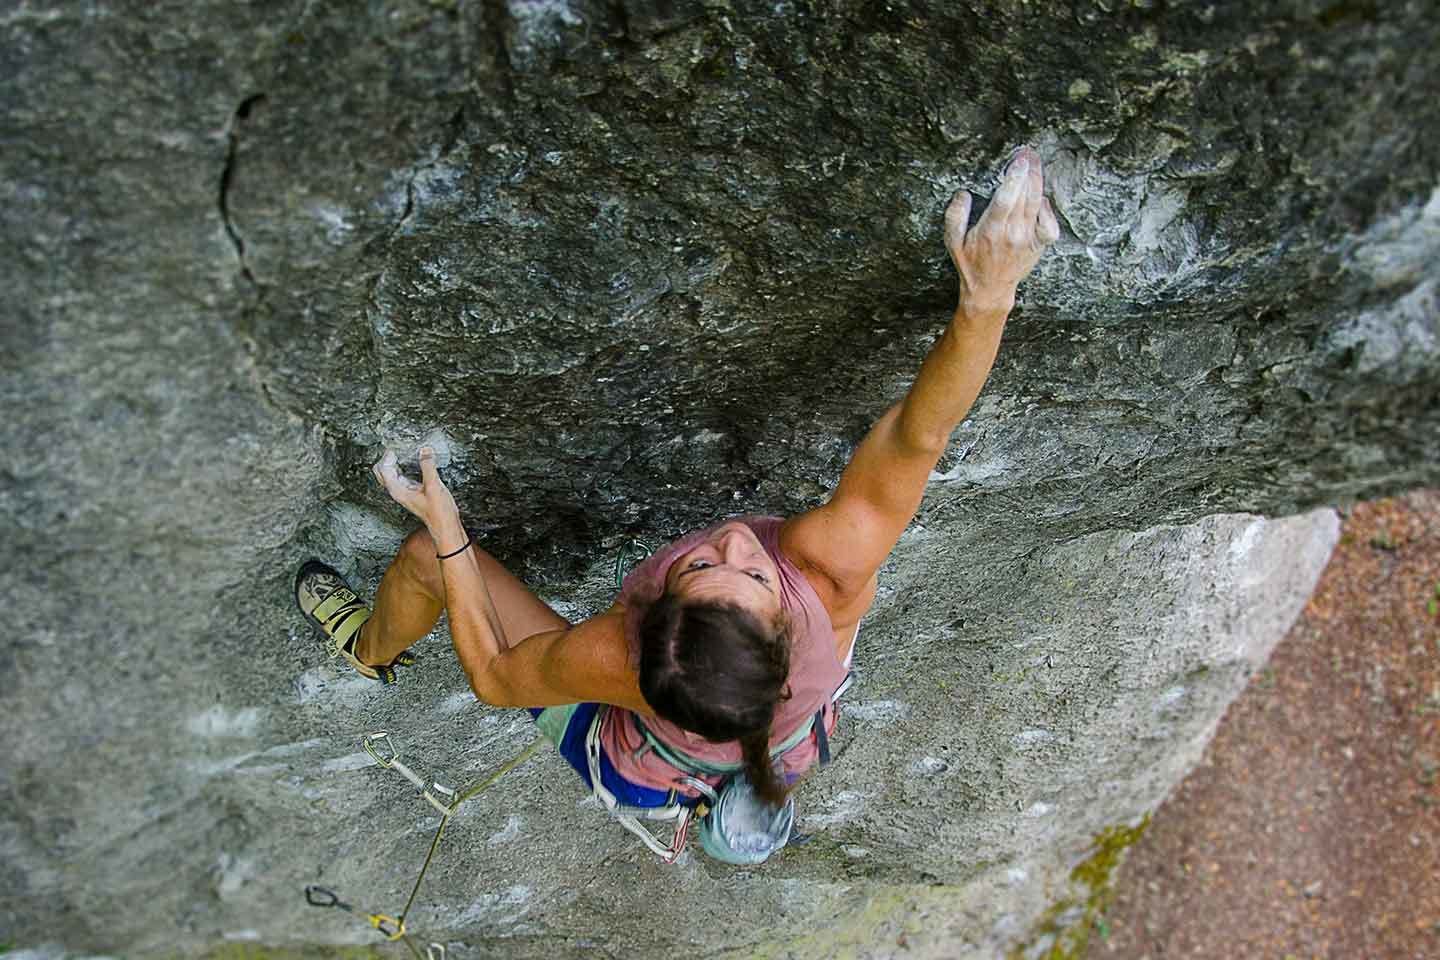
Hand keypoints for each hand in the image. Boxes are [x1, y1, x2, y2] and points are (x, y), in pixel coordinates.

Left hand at [373, 447, 461, 539]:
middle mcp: (398, 492)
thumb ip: (428, 466)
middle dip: (386, 459)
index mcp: (398, 491)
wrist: (445, 525)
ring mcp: (404, 492)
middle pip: (382, 473)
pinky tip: (410, 463)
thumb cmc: (438, 511)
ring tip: (400, 452)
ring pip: (390, 475)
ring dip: (393, 463)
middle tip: (396, 449)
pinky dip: (401, 468)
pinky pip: (401, 477)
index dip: (388, 457)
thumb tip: (424, 450)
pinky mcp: (412, 492)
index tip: (397, 448)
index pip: (384, 470)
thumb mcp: (434, 486)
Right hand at [945, 146, 1060, 317]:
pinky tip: (1040, 197)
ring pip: (1037, 203)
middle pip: (1025, 195)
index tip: (1017, 160)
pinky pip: (1050, 223)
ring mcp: (1028, 239)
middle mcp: (1013, 234)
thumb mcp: (952, 242)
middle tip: (1026, 152)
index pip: (1006, 198)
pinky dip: (1048, 208)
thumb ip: (954, 216)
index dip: (1014, 177)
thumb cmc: (970, 263)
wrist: (990, 289)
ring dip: (1037, 180)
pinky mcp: (1038, 245)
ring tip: (1034, 163)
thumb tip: (963, 193)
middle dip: (1028, 170)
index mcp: (990, 231)